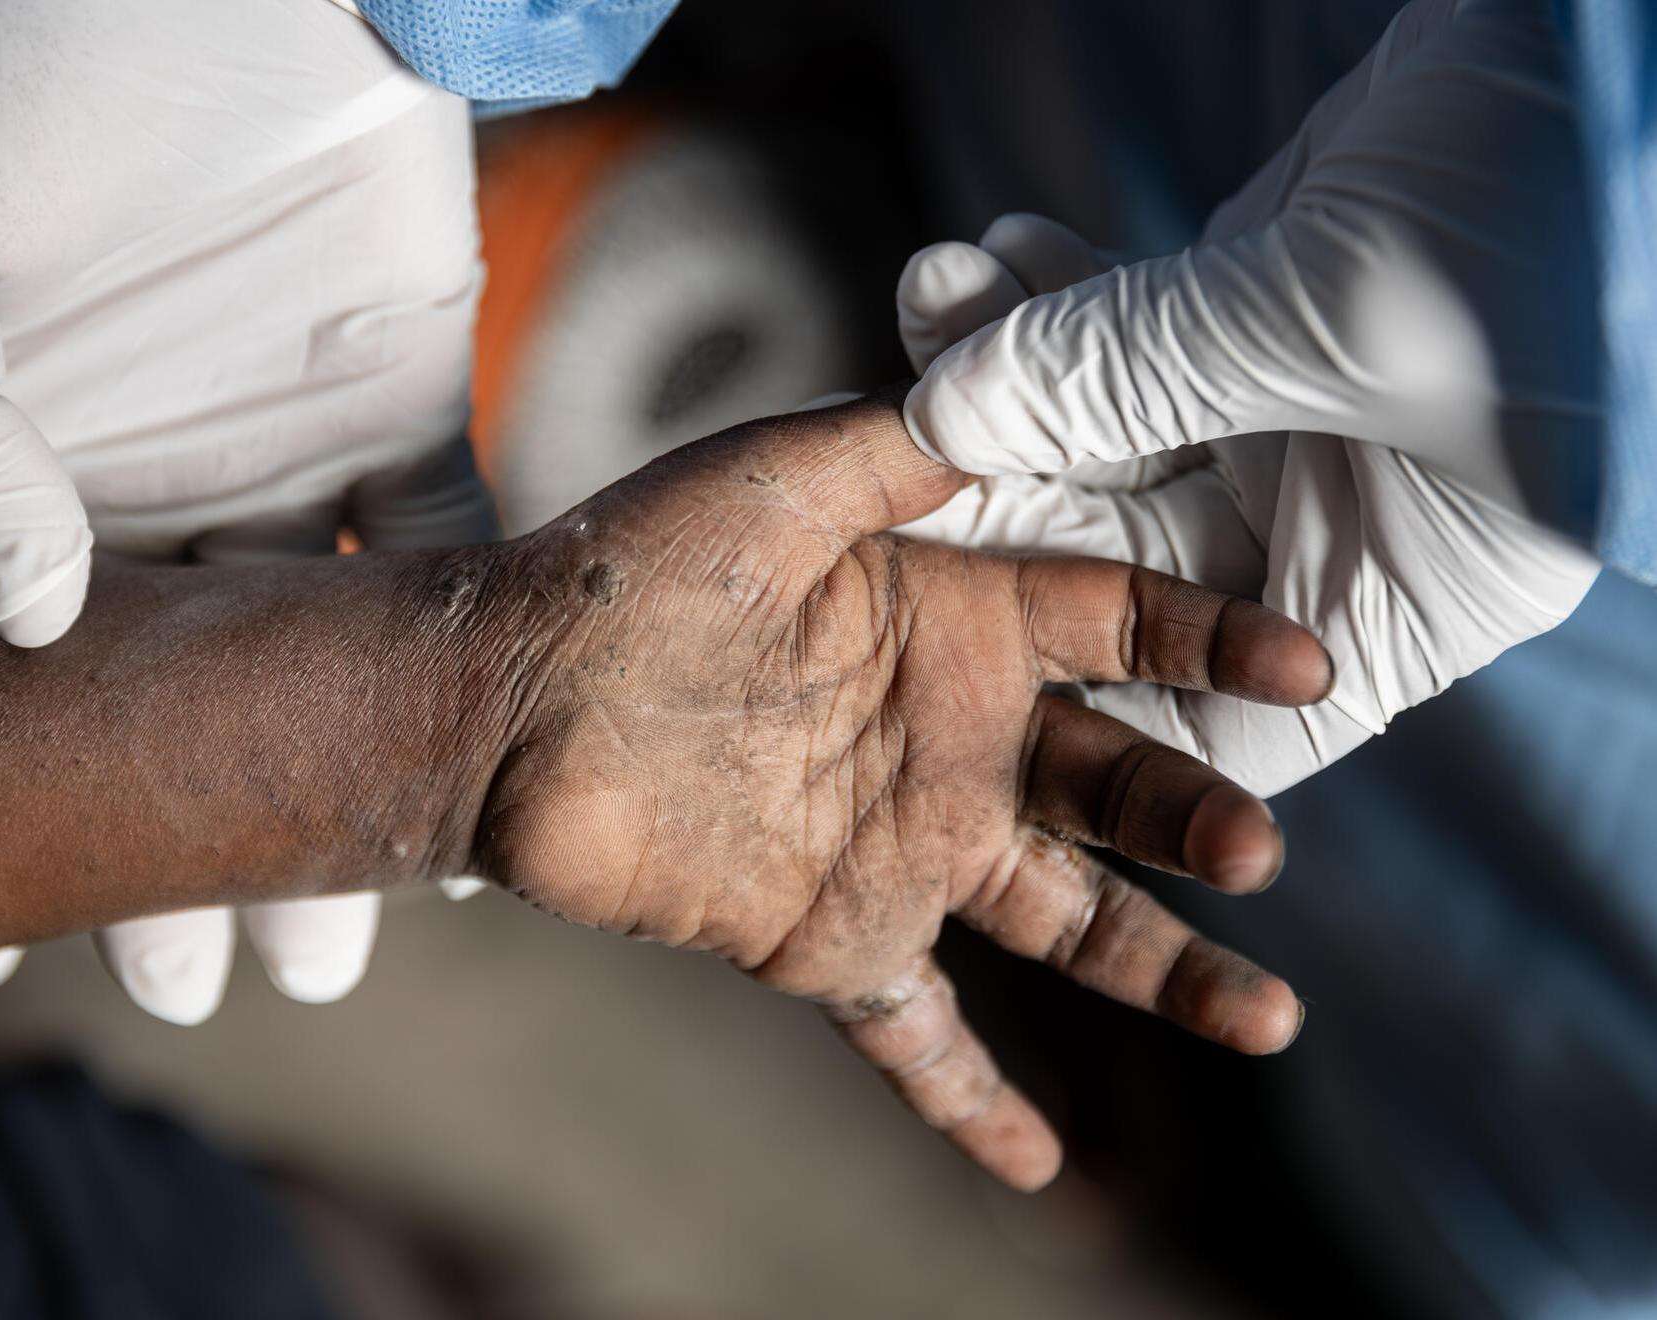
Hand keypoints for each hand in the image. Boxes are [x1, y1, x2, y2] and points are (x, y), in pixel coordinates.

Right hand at [0, 0, 488, 1016]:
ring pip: (304, 663)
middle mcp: (140, 480)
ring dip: (328, 790)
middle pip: (164, 704)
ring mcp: (271, 453)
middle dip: (179, 848)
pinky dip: (456, 652)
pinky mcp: (395, 404)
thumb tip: (35, 612)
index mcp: (3, 461)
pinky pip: (440, 550)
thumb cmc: (13, 66)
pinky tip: (465, 775)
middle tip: (206, 988)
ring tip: (341, 938)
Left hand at [472, 390, 1331, 1187]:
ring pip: (1062, 922)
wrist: (505, 692)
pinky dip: (968, 1098)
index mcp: (954, 622)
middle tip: (1254, 847)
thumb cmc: (630, 563)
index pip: (1121, 626)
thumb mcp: (780, 471)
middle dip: (1194, 816)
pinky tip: (1037, 1167)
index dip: (1216, 643)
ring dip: (1162, 971)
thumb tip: (1023, 386)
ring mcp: (898, 846)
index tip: (1307, 667)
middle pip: (1115, 785)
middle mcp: (950, 739)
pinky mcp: (824, 937)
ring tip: (1268, 1023)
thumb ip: (903, 443)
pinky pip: (912, 1032)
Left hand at [894, 0, 1599, 794]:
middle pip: (1125, 554)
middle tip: (898, 412)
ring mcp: (1299, 425)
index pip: (1215, 717)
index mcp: (1396, 600)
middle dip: (1006, 477)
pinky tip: (994, 248)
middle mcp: (1341, 530)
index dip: (1080, 705)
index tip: (941, 652)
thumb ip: (1124, 373)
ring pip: (1113, 426)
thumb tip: (942, 411)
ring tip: (929, 284)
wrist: (1637, 50)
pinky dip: (1067, 292)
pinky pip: (1136, 333)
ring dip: (1014, 361)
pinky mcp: (1269, 321)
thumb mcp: (1327, 319)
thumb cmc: (1557, 221)